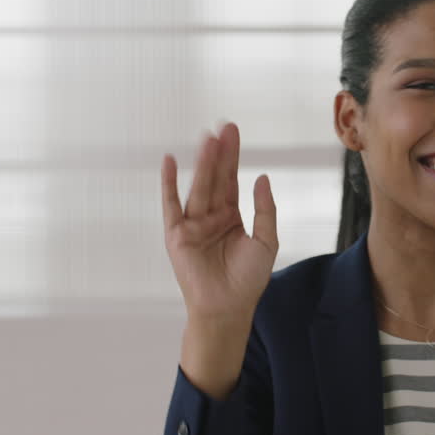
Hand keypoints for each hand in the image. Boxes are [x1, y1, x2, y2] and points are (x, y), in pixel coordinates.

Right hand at [161, 122, 278, 322]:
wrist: (227, 308)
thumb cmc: (248, 280)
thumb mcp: (265, 241)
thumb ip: (265, 210)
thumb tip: (262, 177)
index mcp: (230, 216)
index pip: (230, 179)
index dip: (232, 156)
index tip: (232, 132)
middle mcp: (210, 216)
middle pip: (215, 178)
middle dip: (219, 153)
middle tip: (224, 127)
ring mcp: (192, 224)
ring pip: (198, 187)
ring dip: (202, 163)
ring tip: (207, 139)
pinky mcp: (176, 235)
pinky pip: (171, 205)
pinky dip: (169, 184)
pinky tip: (171, 162)